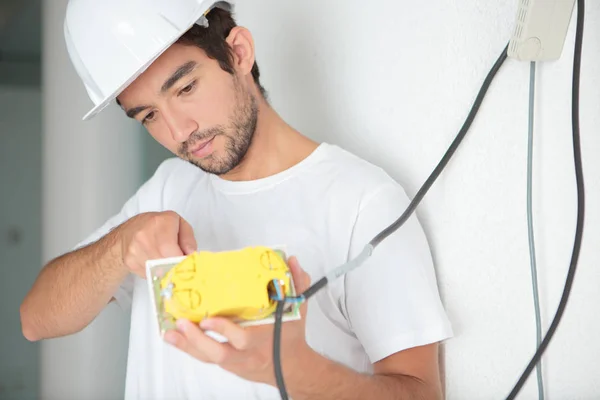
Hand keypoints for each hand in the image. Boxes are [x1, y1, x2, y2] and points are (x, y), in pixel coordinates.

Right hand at [116, 211, 196, 277]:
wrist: (128, 231)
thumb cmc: (157, 226)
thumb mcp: (178, 223)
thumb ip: (188, 238)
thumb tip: (191, 254)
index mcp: (160, 223)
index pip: (173, 251)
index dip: (183, 260)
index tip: (187, 262)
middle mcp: (145, 236)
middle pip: (166, 263)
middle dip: (176, 266)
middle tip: (180, 264)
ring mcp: (135, 250)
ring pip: (158, 271)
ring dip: (167, 271)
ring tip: (167, 262)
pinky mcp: (130, 262)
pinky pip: (149, 274)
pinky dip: (156, 273)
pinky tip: (156, 263)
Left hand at [164, 256, 313, 385]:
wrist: (291, 368)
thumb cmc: (291, 336)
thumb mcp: (298, 308)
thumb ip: (297, 283)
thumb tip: (292, 261)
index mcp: (264, 338)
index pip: (243, 338)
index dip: (225, 330)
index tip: (208, 319)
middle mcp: (248, 354)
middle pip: (220, 353)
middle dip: (199, 340)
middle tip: (182, 323)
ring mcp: (236, 361)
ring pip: (209, 357)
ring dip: (188, 345)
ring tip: (170, 332)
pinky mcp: (228, 364)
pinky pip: (206, 358)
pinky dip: (189, 348)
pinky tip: (174, 338)